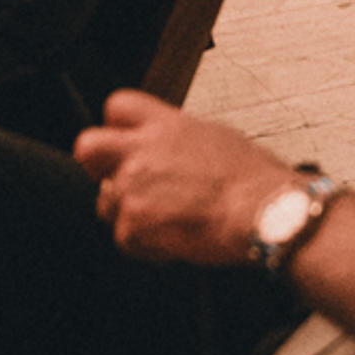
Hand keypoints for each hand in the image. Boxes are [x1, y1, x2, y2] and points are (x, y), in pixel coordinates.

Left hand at [72, 93, 291, 266]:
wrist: (266, 212)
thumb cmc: (255, 181)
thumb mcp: (216, 137)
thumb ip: (179, 139)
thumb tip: (171, 148)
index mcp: (165, 125)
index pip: (116, 107)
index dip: (117, 128)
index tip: (126, 145)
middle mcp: (143, 151)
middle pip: (88, 147)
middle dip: (97, 167)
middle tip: (121, 183)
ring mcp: (134, 187)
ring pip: (106, 203)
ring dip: (130, 216)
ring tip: (168, 221)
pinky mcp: (135, 224)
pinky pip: (125, 239)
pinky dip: (147, 247)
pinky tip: (176, 240)